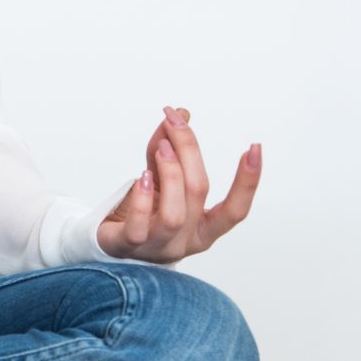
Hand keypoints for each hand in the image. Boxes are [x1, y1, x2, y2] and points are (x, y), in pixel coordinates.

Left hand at [97, 106, 259, 261]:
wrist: (106, 242)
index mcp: (203, 228)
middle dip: (188, 150)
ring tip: (160, 148)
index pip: (236, 211)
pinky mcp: (127, 247)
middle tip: (174, 122)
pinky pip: (138, 228)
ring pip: (174, 215)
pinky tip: (141, 178)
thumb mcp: (159, 177)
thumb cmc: (141, 212)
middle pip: (198, 193)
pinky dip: (141, 200)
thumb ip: (168, 148)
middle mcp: (185, 241)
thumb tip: (181, 113)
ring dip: (169, 173)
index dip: (248, 182)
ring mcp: (157, 246)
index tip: (254, 147)